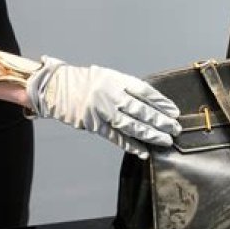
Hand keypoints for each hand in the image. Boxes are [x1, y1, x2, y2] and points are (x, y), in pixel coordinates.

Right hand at [26, 57, 180, 158]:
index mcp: (116, 80)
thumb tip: (151, 104)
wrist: (54, 87)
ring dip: (150, 135)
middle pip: (141, 110)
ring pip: (131, 125)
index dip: (161, 102)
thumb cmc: (84, 81)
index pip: (144, 92)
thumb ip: (127, 89)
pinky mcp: (93, 125)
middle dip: (160, 121)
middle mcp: (110, 95)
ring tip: (164, 141)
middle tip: (175, 129)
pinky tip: (143, 151)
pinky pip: (115, 137)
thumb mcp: (107, 77)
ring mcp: (101, 111)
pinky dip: (130, 145)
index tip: (173, 111)